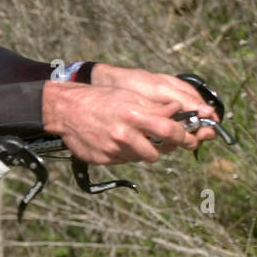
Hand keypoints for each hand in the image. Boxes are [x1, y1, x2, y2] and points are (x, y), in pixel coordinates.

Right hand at [41, 67, 216, 165]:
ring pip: (140, 158)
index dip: (184, 137)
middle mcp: (124, 135)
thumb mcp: (129, 96)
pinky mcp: (103, 160)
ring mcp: (113, 150)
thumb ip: (154, 107)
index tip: (190, 139)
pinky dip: (124, 153)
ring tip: (132, 137)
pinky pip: (123, 161)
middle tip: (159, 140)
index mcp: (134, 116)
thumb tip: (177, 110)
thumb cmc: (100, 99)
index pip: (169, 130)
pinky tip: (115, 140)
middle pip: (156, 153)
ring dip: (141, 150)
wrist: (66, 110)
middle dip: (160, 148)